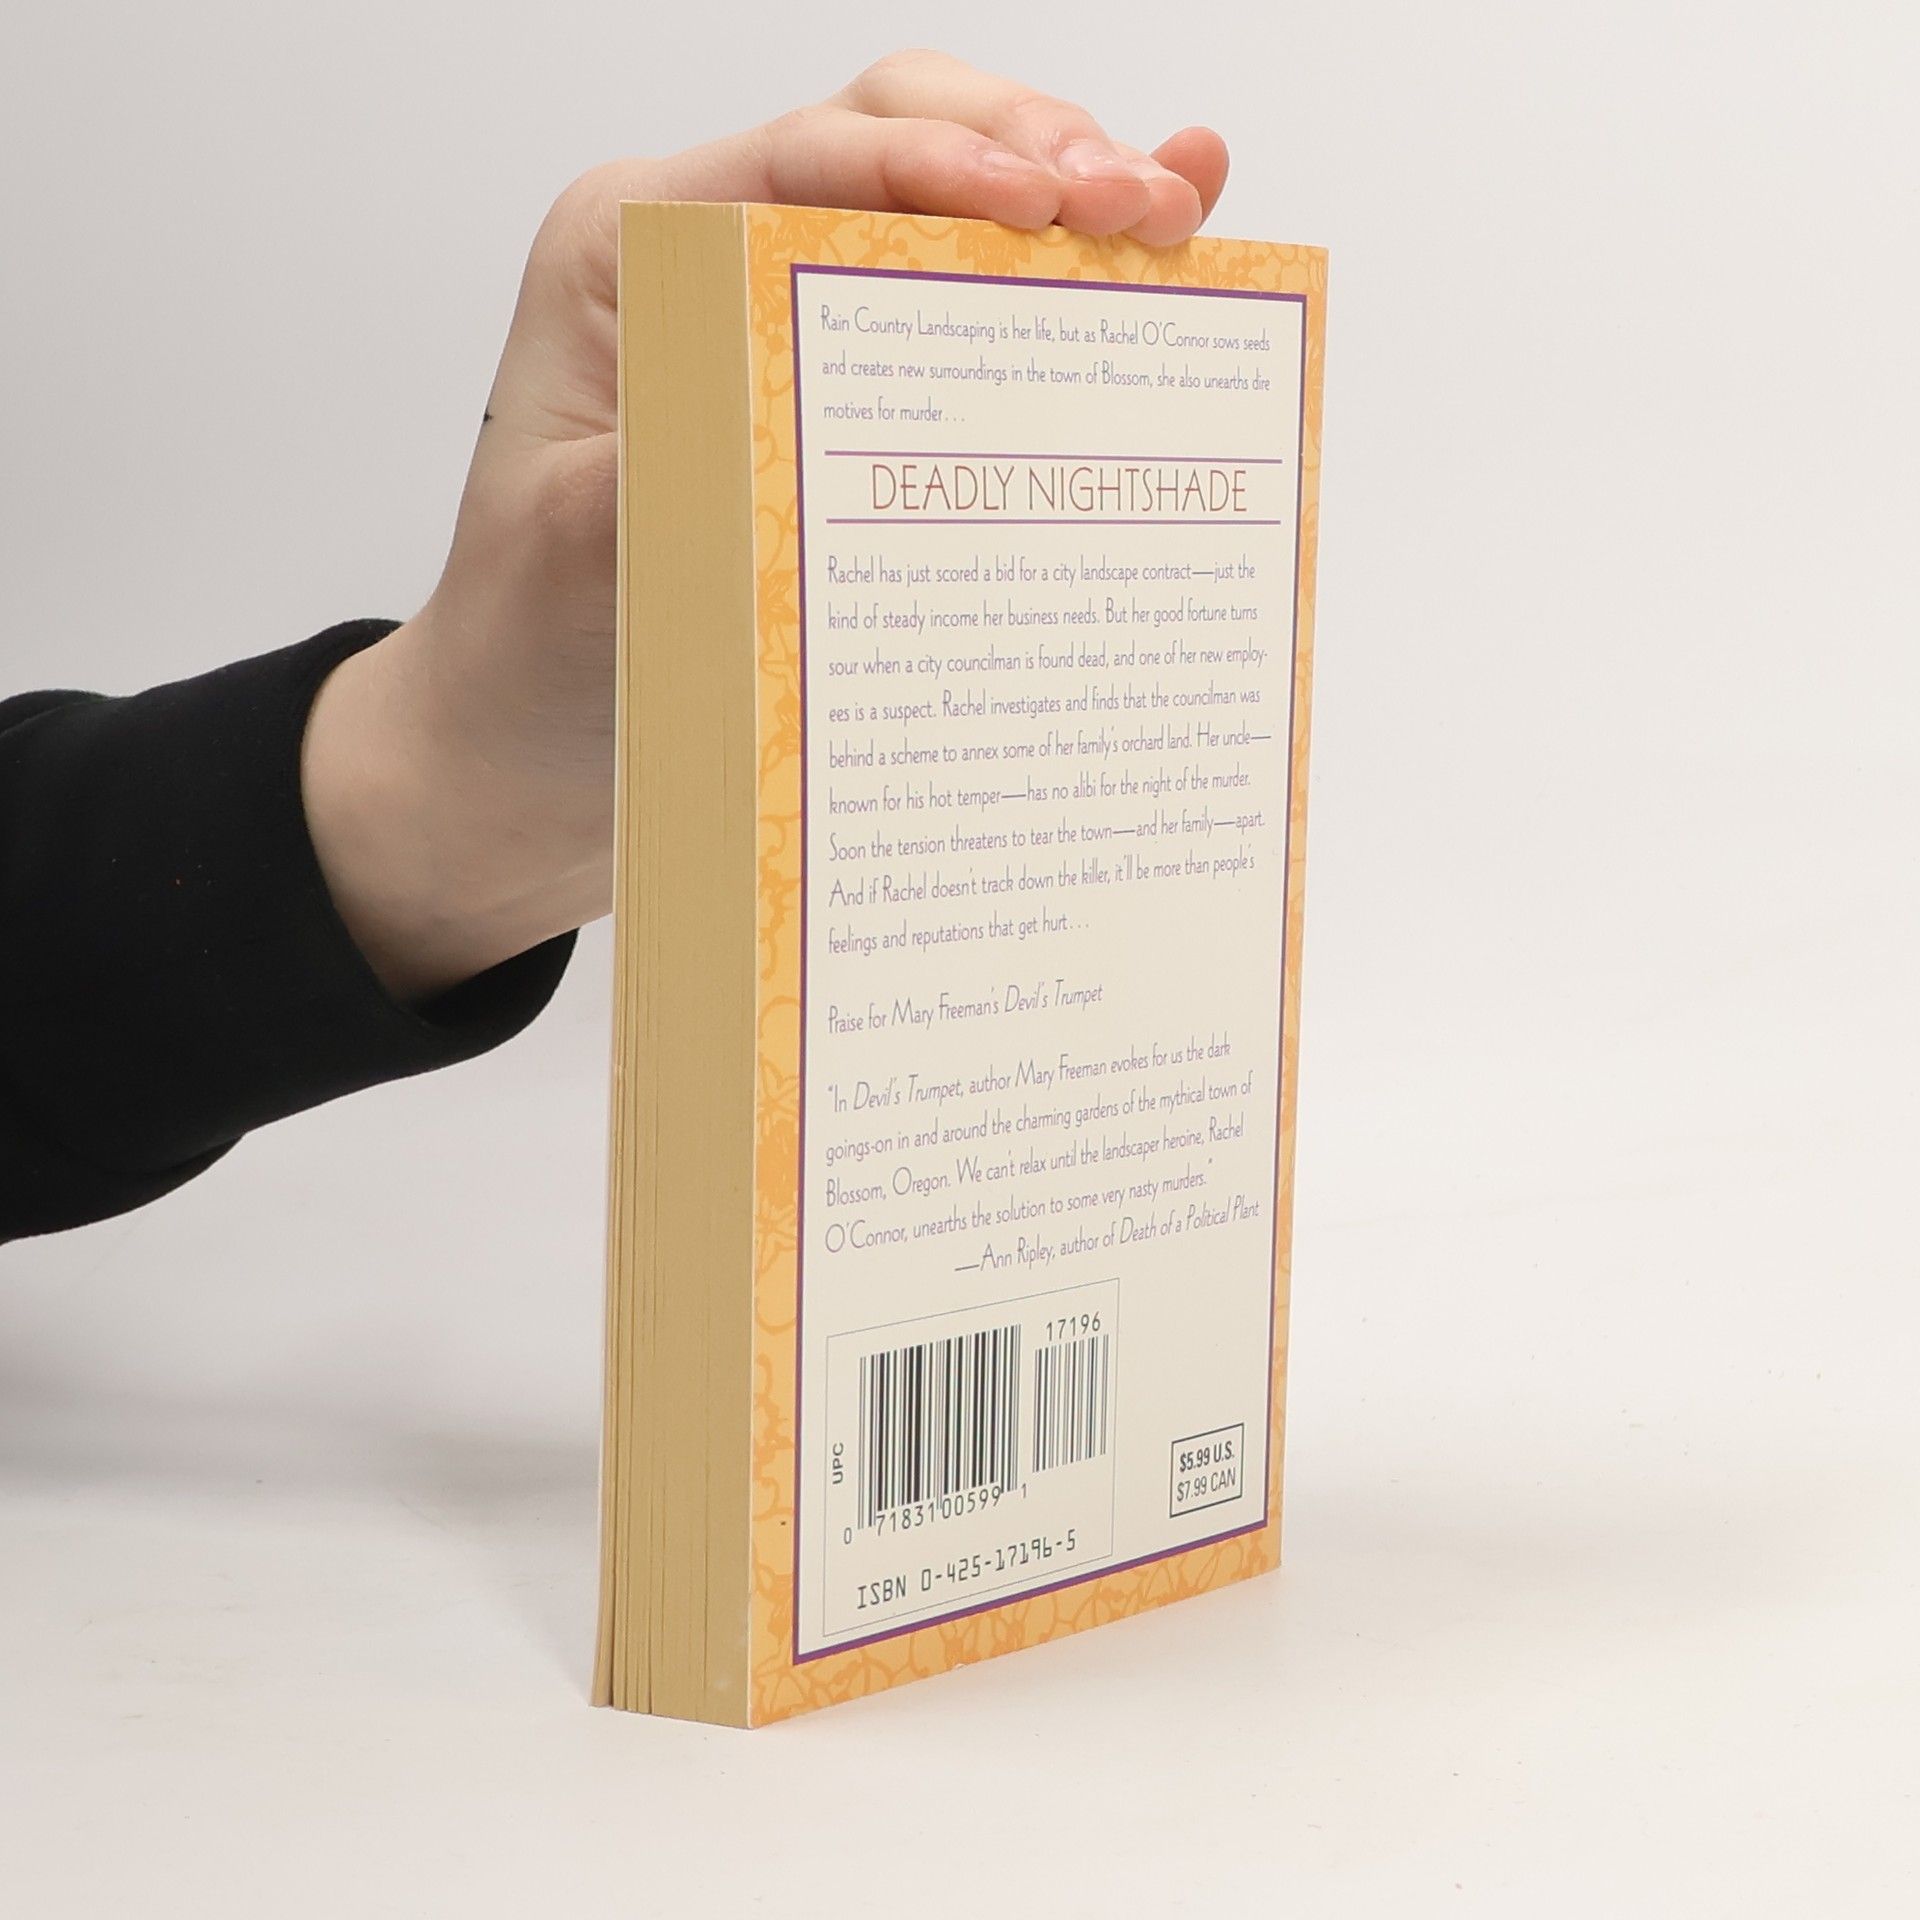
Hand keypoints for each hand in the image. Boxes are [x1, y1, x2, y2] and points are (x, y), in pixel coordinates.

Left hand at [301, 49, 1229, 999]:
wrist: (523, 745)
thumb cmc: (529, 648)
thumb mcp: (575, 563)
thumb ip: (667, 473)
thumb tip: (791, 414)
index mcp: (631, 255)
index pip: (801, 161)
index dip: (934, 163)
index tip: (1044, 203)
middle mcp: (713, 260)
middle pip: (894, 138)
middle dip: (1031, 149)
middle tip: (1141, 202)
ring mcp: (786, 317)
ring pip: (946, 204)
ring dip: (1065, 195)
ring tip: (1171, 214)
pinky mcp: (844, 393)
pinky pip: (962, 310)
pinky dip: (1058, 282)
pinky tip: (1154, 256)